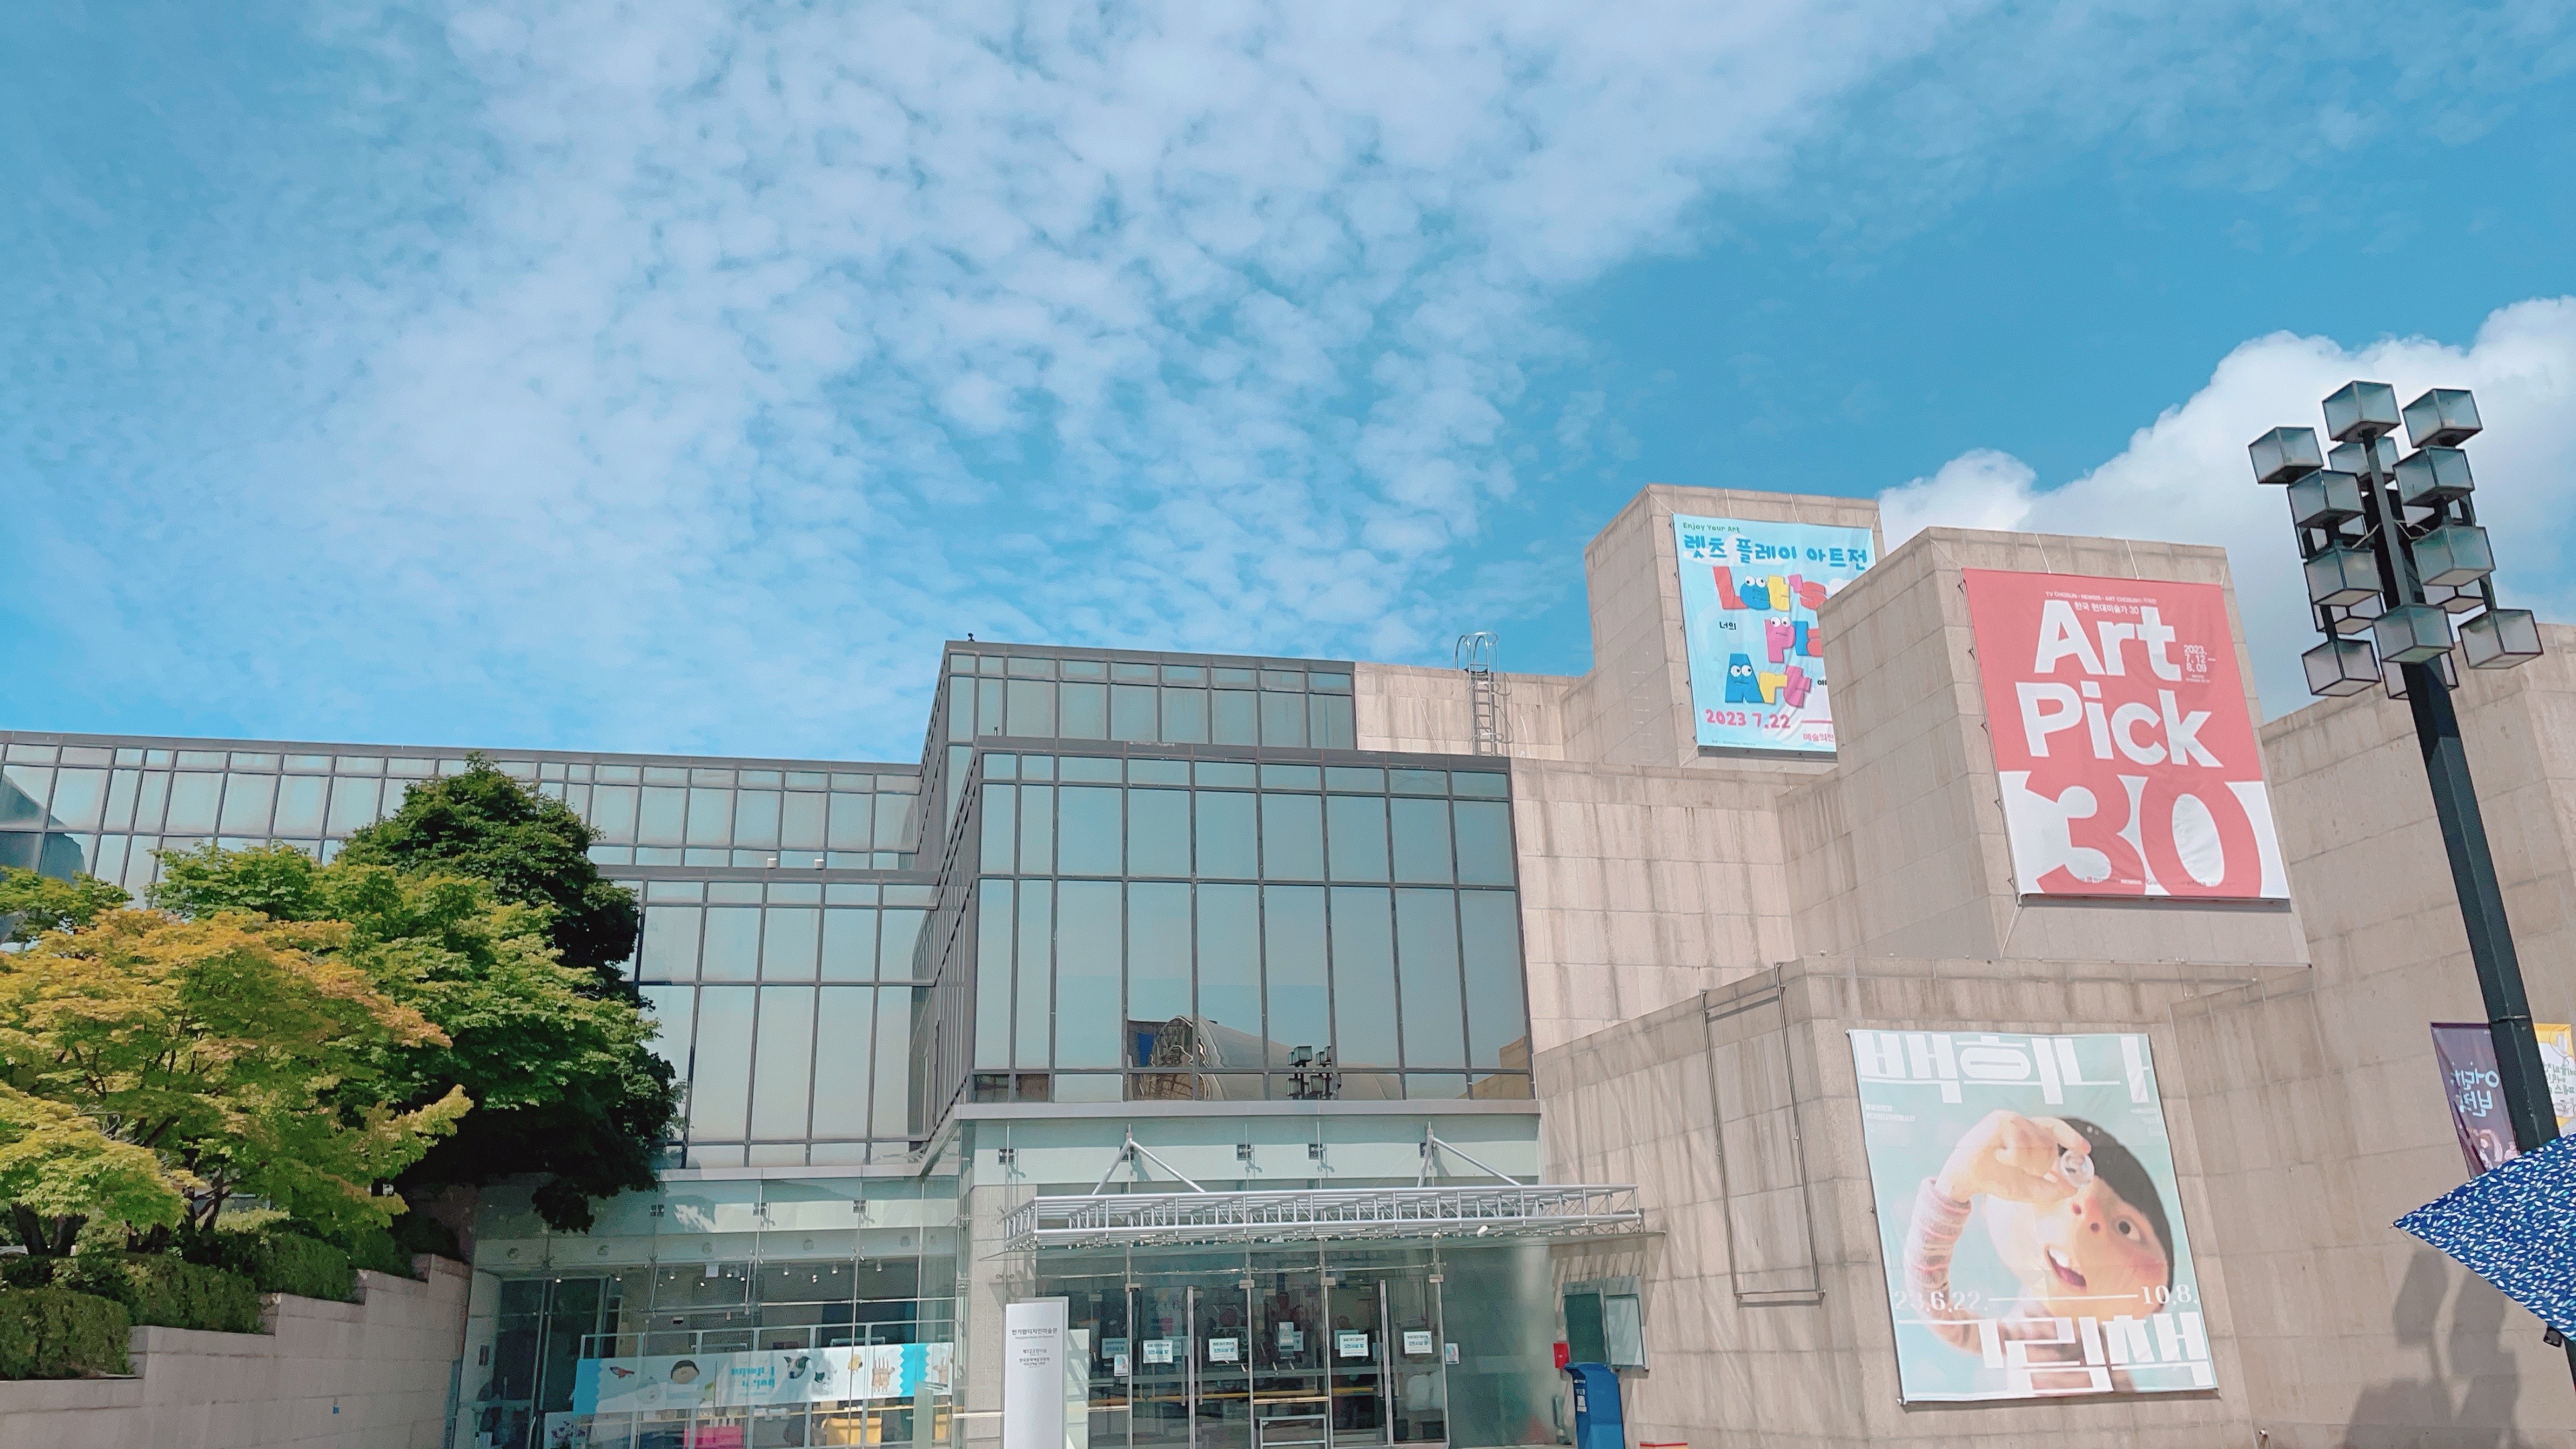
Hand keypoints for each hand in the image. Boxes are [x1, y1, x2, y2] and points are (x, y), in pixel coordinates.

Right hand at [1934, 1110, 2089, 1204]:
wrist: (1966, 1179)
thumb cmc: (1995, 1179)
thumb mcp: (2028, 1189)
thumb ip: (2051, 1189)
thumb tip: (2073, 1187)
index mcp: (2027, 1134)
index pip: (2055, 1128)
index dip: (2071, 1137)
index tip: (2085, 1150)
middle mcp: (2020, 1122)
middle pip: (2050, 1142)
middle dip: (2044, 1164)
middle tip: (2027, 1172)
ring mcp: (2009, 1119)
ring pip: (2037, 1143)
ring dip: (2027, 1162)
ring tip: (2008, 1163)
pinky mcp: (1998, 1121)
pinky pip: (2021, 1143)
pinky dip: (2014, 1158)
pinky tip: (2000, 1157)